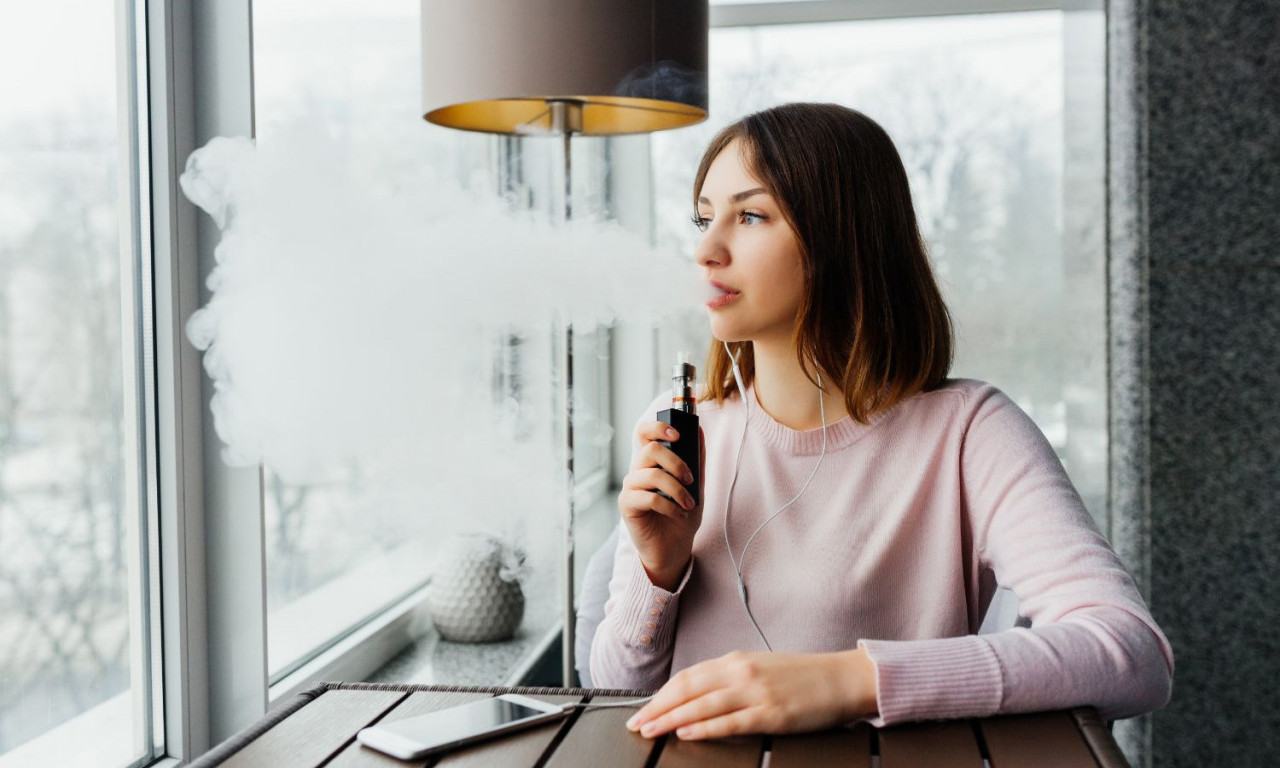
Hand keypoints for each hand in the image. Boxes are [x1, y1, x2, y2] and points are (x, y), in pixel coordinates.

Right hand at [617, 422, 705, 589]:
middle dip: (676, 463)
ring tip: (689, 505)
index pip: (644, 433)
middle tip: (691, 480)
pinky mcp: (627, 506)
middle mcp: (638, 471)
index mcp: (652, 463)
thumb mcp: (696, 487)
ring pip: (652, 474)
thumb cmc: (682, 516)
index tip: (678, 436)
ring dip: (676, 490)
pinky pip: (648, 497)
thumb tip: (700, 431)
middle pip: (651, 449)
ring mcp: (631, 488)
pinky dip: (669, 506)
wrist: (674, 549)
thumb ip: (697, 461)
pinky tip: (679, 515)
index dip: (658, 427)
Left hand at [624, 649, 878, 740]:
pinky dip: (704, 726)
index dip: (661, 694)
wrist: (842, 677)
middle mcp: (741, 672)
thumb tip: (698, 696)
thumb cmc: (803, 677)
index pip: (687, 677)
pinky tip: (686, 732)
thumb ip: (730, 679)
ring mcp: (755, 692)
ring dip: (671, 718)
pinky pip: (730, 720)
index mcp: (736, 660)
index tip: (643, 709)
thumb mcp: (760, 669)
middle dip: (657, 707)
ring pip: (702, 704)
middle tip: (636, 723)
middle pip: (687, 689)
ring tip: (651, 730)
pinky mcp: (771, 713)